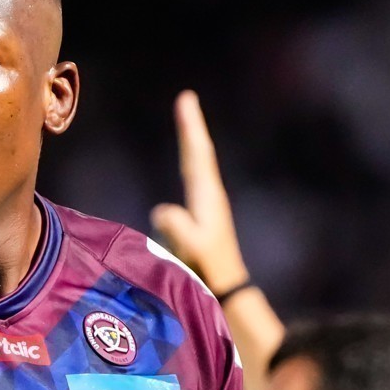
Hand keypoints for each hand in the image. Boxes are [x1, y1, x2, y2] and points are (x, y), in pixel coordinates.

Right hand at [150, 91, 249, 294]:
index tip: (186, 100)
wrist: (227, 289)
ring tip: (188, 122)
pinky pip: (193, 179)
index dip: (190, 128)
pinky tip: (187, 163)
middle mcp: (209, 196)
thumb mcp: (192, 249)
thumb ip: (178, 228)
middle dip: (191, 127)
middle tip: (187, 100)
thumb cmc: (209, 270)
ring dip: (191, 143)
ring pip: (197, 165)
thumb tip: (161, 209)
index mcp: (207, 197)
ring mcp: (207, 205)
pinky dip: (189, 162)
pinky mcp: (203, 216)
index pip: (197, 155)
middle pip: (198, 153)